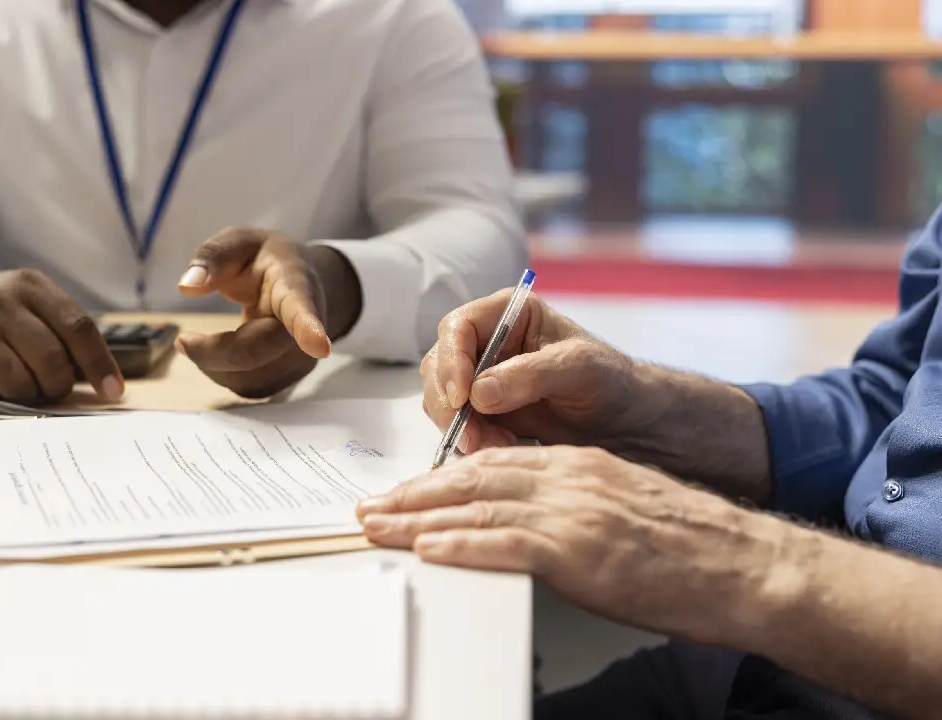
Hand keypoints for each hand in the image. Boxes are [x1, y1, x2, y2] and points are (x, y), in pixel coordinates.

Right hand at [0, 269, 122, 402]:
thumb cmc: (4, 312)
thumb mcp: (36, 305)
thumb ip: (68, 334)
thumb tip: (105, 382)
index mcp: (31, 286)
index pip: (78, 327)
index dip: (100, 363)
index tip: (113, 390)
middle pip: (51, 359)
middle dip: (60, 384)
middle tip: (55, 387)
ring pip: (18, 381)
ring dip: (29, 394)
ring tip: (25, 385)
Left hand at [177, 228, 359, 397]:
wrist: (305, 287)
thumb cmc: (268, 262)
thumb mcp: (239, 242)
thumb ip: (213, 257)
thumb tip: (187, 287)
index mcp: (296, 288)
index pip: (302, 310)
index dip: (308, 329)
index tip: (318, 346)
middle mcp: (306, 329)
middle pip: (256, 352)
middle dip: (212, 351)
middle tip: (182, 340)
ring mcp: (300, 360)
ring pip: (248, 377)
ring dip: (212, 364)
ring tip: (199, 341)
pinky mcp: (287, 381)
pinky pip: (247, 388)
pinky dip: (221, 373)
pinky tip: (218, 352)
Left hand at [357, 445, 790, 646]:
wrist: (743, 564)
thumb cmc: (690, 544)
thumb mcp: (623, 506)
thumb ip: (573, 505)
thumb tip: (529, 524)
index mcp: (578, 465)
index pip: (494, 463)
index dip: (443, 477)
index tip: (409, 491)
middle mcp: (569, 478)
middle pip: (473, 479)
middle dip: (415, 494)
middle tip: (373, 507)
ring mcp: (573, 511)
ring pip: (477, 506)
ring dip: (419, 518)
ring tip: (378, 527)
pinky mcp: (580, 550)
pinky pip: (505, 544)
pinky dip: (460, 544)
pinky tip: (428, 547)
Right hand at [421, 291, 635, 452]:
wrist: (622, 419)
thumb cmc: (608, 379)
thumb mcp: (579, 368)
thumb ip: (530, 374)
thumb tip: (478, 392)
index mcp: (507, 314)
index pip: (457, 328)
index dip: (451, 361)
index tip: (462, 398)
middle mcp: (486, 342)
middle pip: (438, 365)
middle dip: (449, 404)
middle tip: (473, 436)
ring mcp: (480, 378)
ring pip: (441, 399)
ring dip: (460, 426)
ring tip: (499, 443)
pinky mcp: (481, 411)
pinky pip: (456, 424)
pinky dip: (470, 440)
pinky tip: (502, 446)